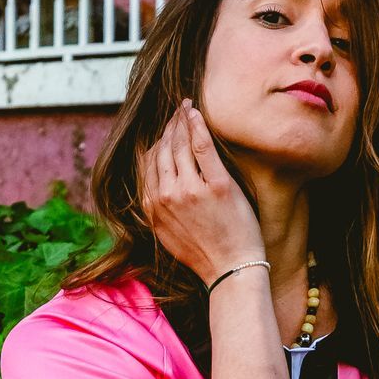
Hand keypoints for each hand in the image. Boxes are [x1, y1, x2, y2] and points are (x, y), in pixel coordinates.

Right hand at [138, 101, 265, 285]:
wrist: (230, 269)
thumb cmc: (204, 254)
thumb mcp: (167, 234)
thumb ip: (158, 208)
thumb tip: (156, 187)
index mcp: (153, 207)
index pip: (148, 163)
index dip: (156, 143)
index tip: (164, 131)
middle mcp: (167, 195)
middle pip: (162, 150)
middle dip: (168, 127)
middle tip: (176, 112)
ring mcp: (191, 190)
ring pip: (179, 144)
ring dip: (180, 121)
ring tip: (185, 109)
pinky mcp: (217, 185)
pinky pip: (202, 146)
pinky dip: (196, 125)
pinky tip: (195, 112)